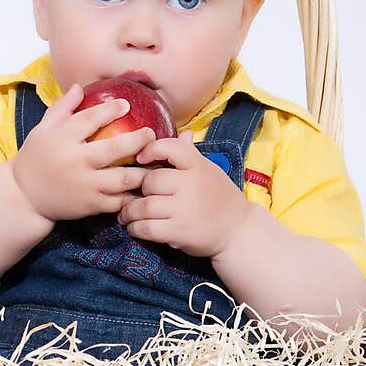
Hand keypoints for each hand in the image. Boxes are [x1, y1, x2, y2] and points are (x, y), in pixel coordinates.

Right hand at [11, 83, 153, 222]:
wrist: (24, 197)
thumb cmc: (35, 159)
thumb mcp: (42, 130)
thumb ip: (62, 108)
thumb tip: (79, 87)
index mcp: (62, 139)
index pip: (89, 119)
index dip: (110, 110)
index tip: (125, 104)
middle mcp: (74, 162)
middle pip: (113, 150)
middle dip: (137, 140)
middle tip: (151, 134)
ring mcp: (84, 186)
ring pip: (122, 179)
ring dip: (142, 171)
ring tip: (155, 162)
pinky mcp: (90, 205)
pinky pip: (118, 201)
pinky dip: (133, 194)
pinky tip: (144, 187)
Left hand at [118, 130, 251, 257]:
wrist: (239, 231)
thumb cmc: (221, 198)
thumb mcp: (210, 172)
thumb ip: (191, 155)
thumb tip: (183, 134)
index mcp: (198, 166)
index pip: (169, 148)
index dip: (150, 150)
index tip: (140, 158)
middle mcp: (190, 185)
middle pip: (149, 181)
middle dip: (137, 189)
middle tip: (132, 195)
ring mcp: (184, 209)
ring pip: (142, 206)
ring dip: (128, 212)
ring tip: (126, 214)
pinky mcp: (179, 232)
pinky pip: (146, 228)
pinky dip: (135, 228)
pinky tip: (136, 227)